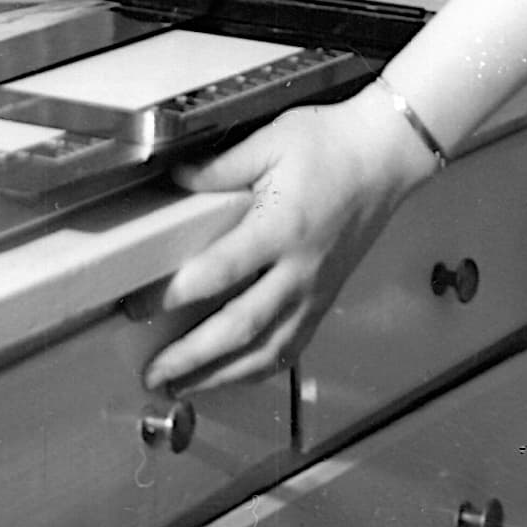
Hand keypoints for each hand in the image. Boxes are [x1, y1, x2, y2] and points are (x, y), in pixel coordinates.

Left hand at [141, 87, 436, 392]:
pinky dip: (260, 368)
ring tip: (184, 387)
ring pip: (268, 351)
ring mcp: (316, 290)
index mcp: (282, 227)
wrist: (386, 154)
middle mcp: (300, 269)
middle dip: (192, 358)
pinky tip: (236, 374)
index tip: (140, 305)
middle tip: (154, 373)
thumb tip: (177, 180)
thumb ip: (221, 167)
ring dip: (222, 376)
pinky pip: (292, 346)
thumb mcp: (272, 140)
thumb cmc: (333, 143)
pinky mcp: (326, 297)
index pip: (220, 273)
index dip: (174, 295)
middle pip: (241, 329)